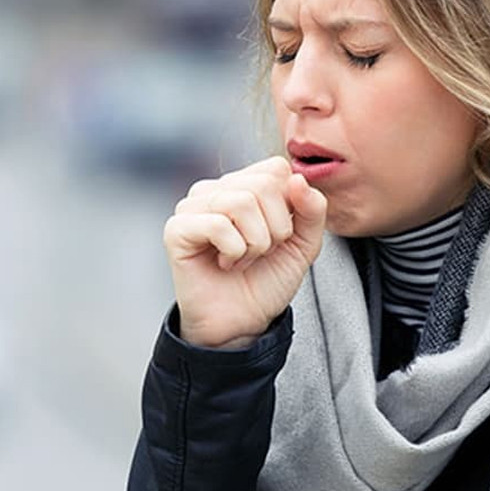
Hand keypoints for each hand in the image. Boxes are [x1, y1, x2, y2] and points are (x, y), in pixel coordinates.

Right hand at [162, 156, 326, 348]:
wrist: (243, 322)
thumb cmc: (267, 280)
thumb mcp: (304, 243)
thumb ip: (312, 209)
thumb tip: (298, 179)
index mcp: (244, 185)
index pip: (276, 168)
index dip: (290, 205)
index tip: (280, 234)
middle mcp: (216, 189)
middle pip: (263, 184)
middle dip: (276, 228)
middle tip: (262, 251)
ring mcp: (193, 206)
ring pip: (242, 203)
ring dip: (255, 242)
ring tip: (243, 258)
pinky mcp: (177, 229)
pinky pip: (218, 224)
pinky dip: (234, 251)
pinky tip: (226, 263)